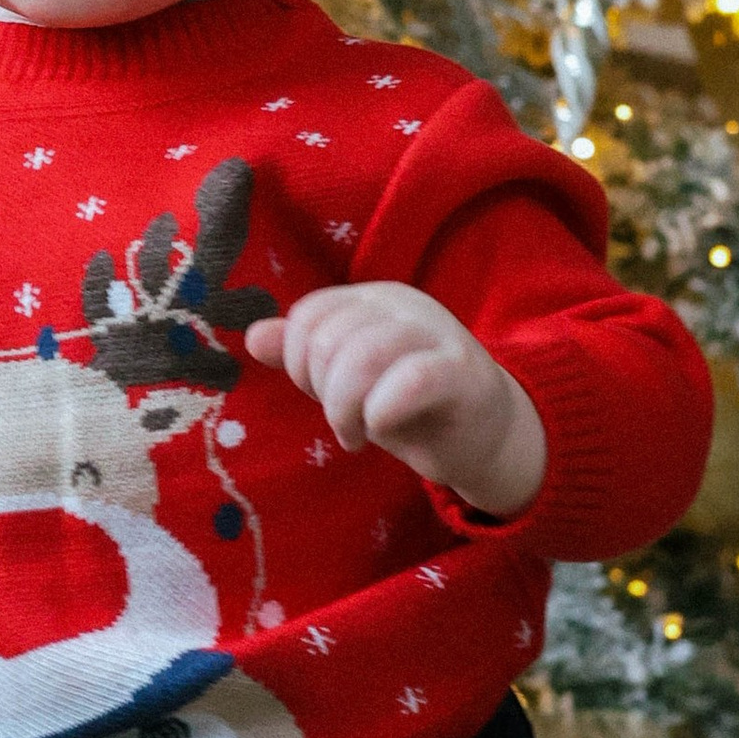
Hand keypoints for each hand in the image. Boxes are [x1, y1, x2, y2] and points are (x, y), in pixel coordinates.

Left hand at [244, 282, 546, 516]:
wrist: (485, 437)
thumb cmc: (410, 406)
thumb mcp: (347, 379)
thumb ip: (304, 356)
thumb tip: (253, 337)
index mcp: (374, 299)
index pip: (310, 315)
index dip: (299, 362)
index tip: (321, 395)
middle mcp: (404, 305)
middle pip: (328, 338)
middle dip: (323, 391)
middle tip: (346, 422)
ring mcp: (437, 334)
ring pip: (360, 357)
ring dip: (345, 409)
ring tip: (357, 435)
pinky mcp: (462, 372)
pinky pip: (407, 382)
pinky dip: (380, 413)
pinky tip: (382, 431)